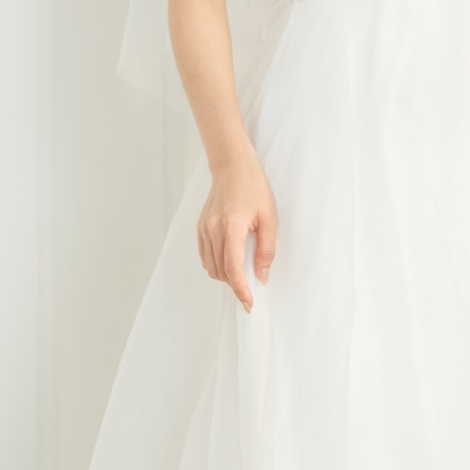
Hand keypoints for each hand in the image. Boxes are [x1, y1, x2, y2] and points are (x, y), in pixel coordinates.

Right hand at [197, 149, 277, 312]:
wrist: (232, 166)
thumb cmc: (253, 188)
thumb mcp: (269, 218)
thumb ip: (266, 249)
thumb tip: (261, 275)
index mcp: (232, 226)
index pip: (233, 268)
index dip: (241, 289)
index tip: (249, 303)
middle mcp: (213, 229)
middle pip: (221, 271)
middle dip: (235, 284)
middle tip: (251, 287)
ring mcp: (204, 228)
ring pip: (211, 266)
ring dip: (225, 276)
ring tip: (241, 272)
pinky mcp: (200, 227)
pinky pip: (205, 256)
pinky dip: (216, 265)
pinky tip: (229, 260)